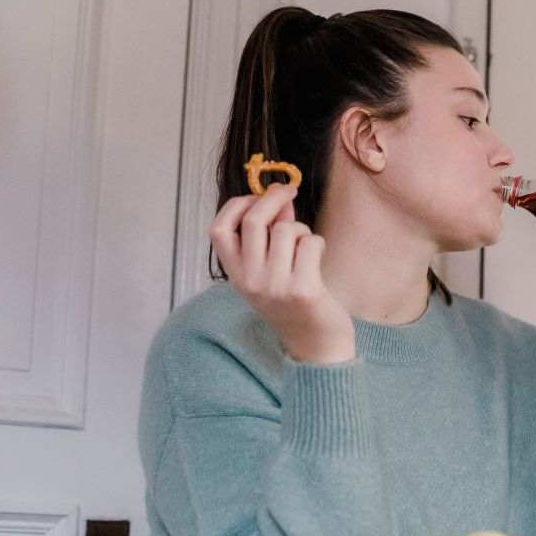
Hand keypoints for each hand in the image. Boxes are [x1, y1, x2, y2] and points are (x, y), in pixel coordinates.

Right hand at [209, 183, 355, 363]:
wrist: (315, 343)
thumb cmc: (293, 301)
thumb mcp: (268, 272)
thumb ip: (268, 235)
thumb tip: (279, 195)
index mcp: (235, 275)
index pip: (218, 230)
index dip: (235, 205)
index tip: (254, 197)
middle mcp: (249, 281)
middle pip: (253, 221)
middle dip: (273, 198)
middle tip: (288, 191)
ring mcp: (275, 286)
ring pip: (286, 230)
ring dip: (301, 229)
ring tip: (305, 247)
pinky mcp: (303, 289)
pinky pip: (309, 243)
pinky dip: (317, 242)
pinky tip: (317, 258)